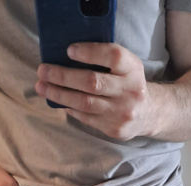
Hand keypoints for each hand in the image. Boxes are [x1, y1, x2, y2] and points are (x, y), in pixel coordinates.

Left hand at [35, 42, 154, 140]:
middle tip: (43, 71)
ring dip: (59, 94)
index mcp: (133, 69)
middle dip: (63, 76)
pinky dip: (69, 107)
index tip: (69, 50)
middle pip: (92, 82)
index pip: (113, 56)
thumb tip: (65, 58)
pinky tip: (58, 101)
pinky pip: (85, 117)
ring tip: (42, 87)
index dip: (90, 52)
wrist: (148, 114)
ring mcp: (122, 112)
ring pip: (84, 103)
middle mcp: (130, 91)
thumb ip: (104, 60)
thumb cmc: (128, 84)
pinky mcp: (114, 129)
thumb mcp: (125, 67)